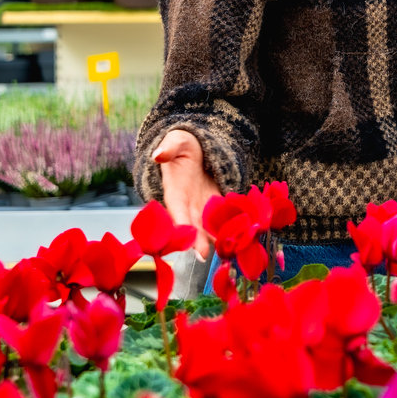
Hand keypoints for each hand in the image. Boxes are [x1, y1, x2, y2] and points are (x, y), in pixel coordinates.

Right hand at [152, 129, 221, 260]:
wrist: (196, 147)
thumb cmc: (182, 145)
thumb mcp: (176, 142)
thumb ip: (168, 148)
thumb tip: (157, 155)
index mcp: (174, 191)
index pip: (176, 209)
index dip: (179, 223)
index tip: (185, 235)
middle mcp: (187, 203)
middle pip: (192, 224)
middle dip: (197, 240)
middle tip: (203, 255)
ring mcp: (202, 205)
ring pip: (207, 226)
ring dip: (214, 238)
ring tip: (223, 251)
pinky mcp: (216, 203)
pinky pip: (222, 217)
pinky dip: (229, 227)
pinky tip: (238, 236)